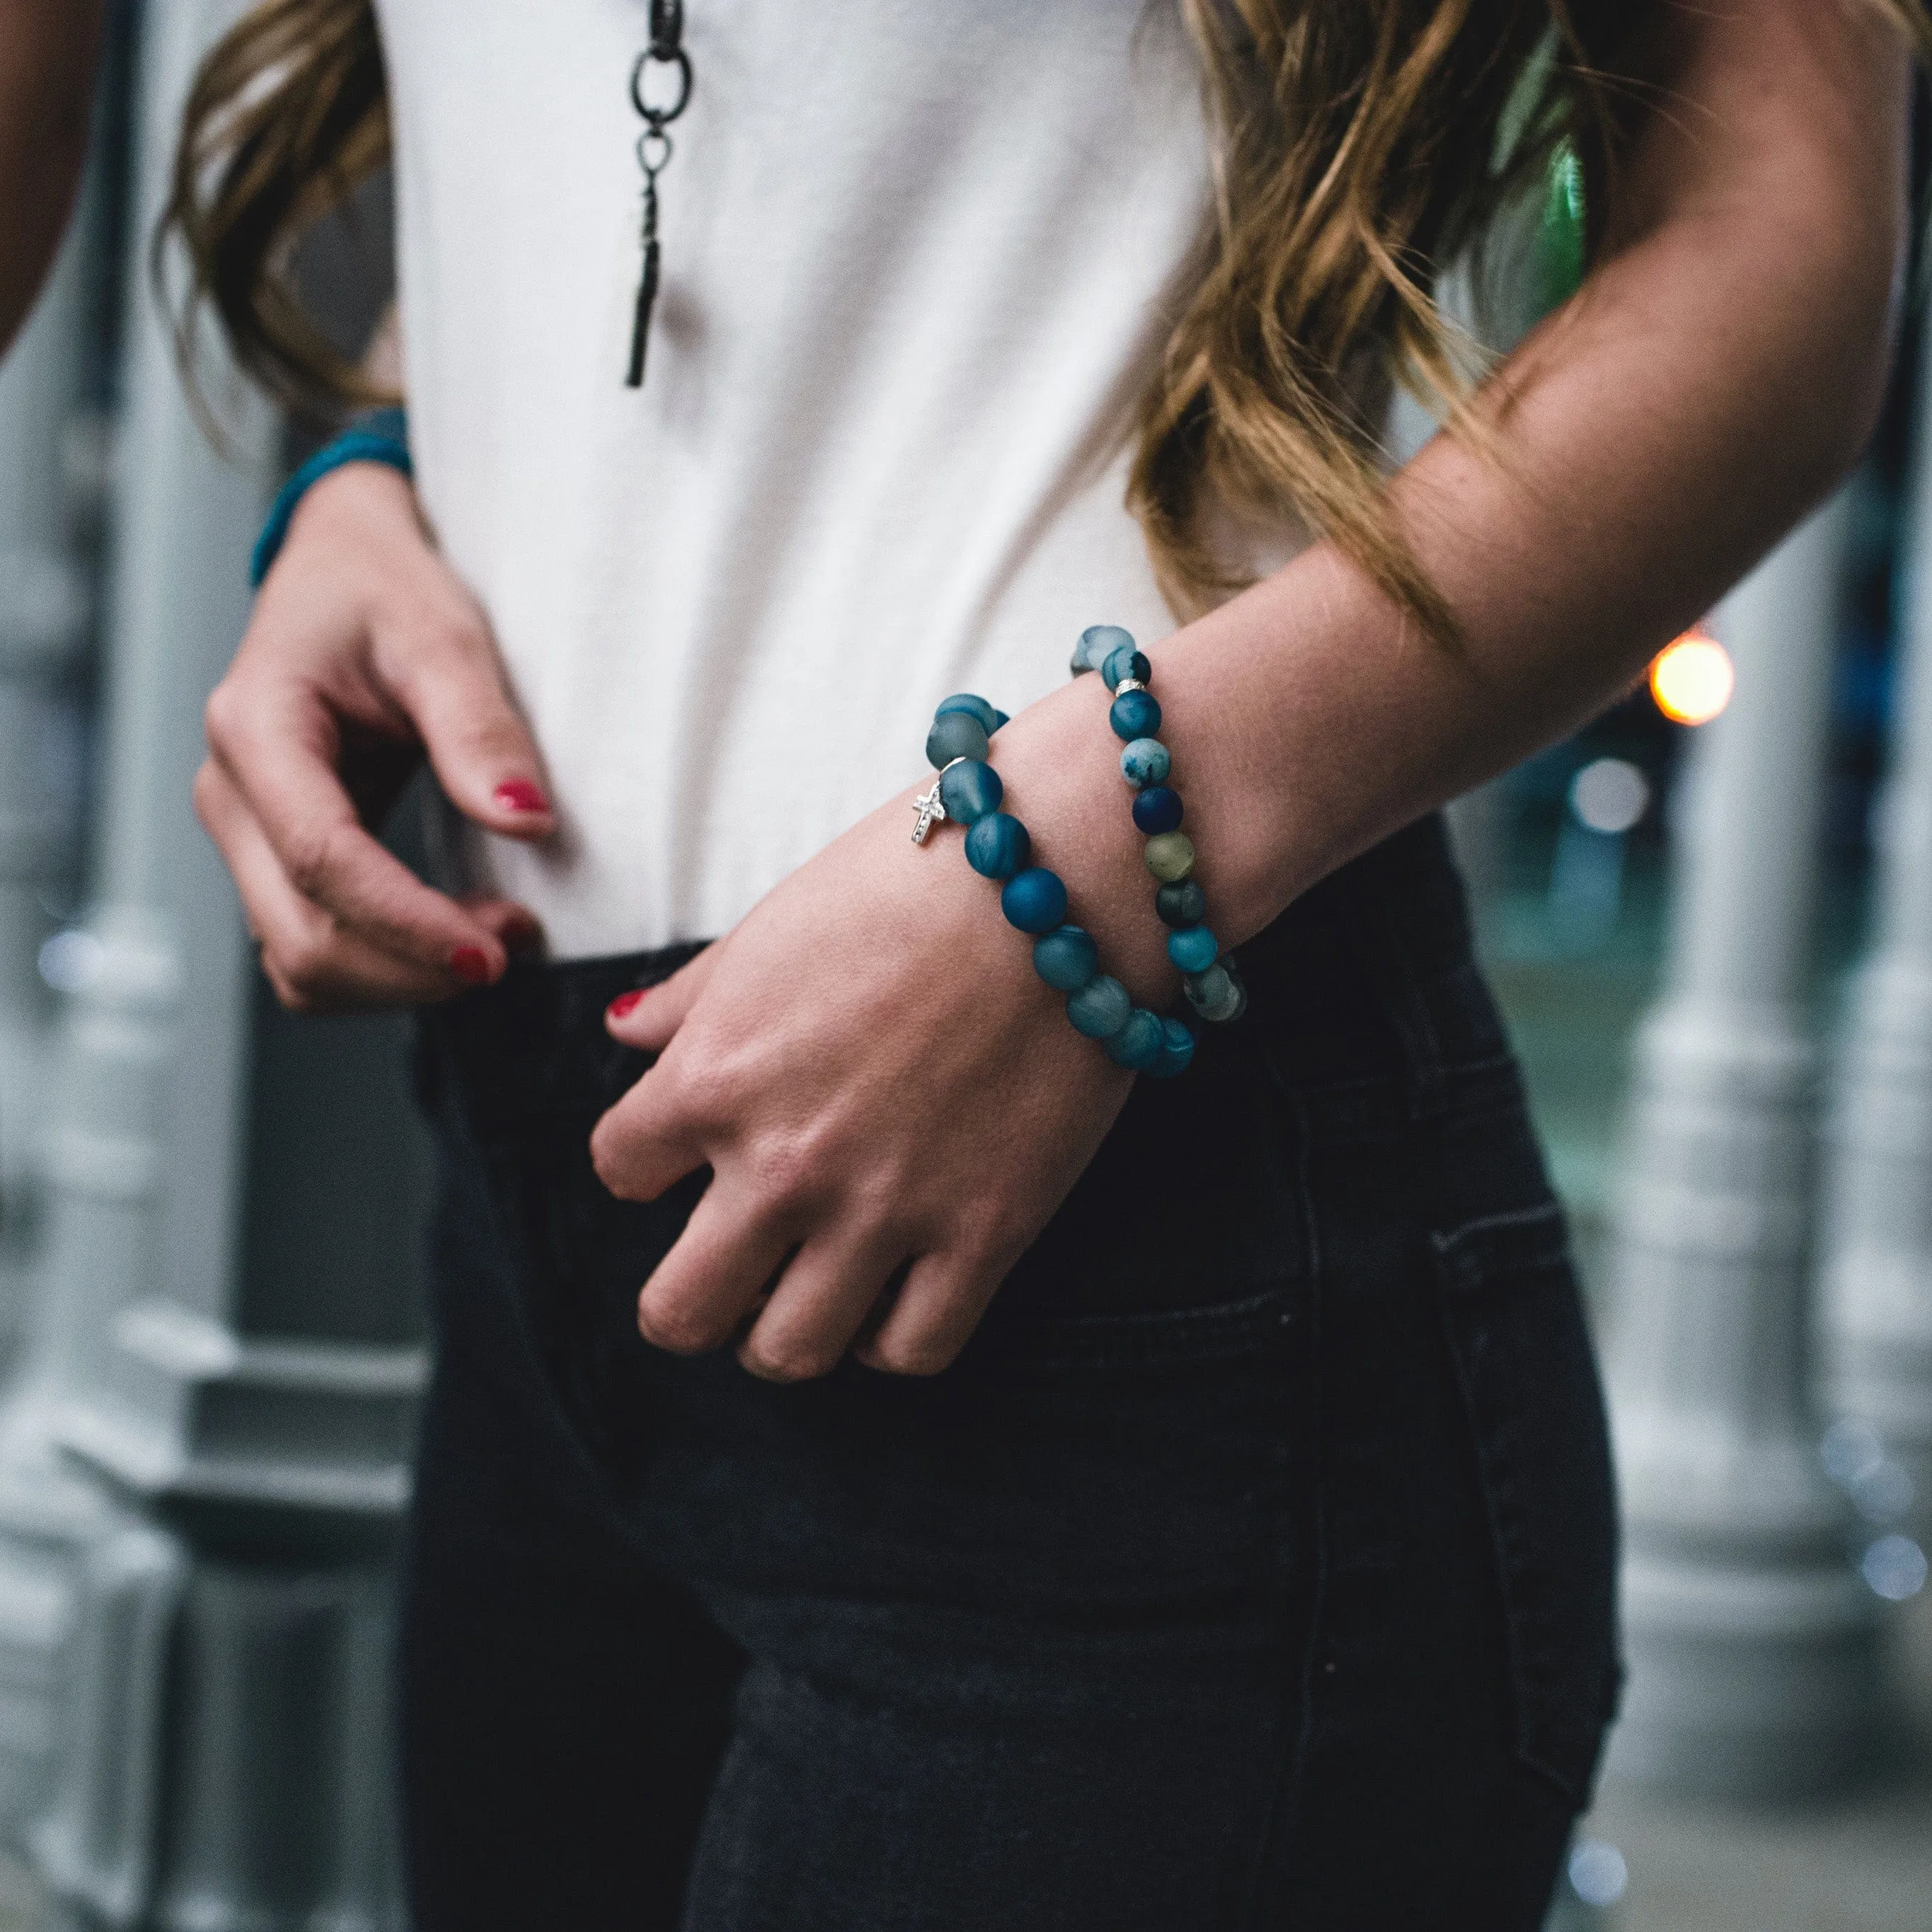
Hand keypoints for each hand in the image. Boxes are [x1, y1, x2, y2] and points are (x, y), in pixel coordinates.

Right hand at [196, 460, 553, 1009]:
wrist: (346, 566)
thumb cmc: (386, 587)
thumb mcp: (445, 635)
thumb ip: (480, 728)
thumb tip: (527, 822)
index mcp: (256, 728)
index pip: (321, 860)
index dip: (407, 923)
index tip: (494, 953)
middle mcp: (232, 793)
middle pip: (299, 936)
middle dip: (409, 966)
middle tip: (514, 946)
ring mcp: (248, 833)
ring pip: (299, 962)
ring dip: (398, 978)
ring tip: (497, 942)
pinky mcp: (279, 857)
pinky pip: (315, 947)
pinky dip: (385, 965)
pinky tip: (458, 936)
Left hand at [592, 692, 1165, 1379]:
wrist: (1058, 878)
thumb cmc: (908, 881)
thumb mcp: (773, 926)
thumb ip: (692, 997)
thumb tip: (625, 1030)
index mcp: (713, 1078)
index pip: (619, 1169)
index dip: (646, 1163)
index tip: (683, 1153)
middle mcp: (783, 1163)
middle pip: (682, 1310)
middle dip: (690, 1303)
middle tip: (724, 1275)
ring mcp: (885, 1211)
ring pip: (789, 1352)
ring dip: (782, 1334)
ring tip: (808, 1295)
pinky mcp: (985, 1235)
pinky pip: (913, 1350)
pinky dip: (891, 1340)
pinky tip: (896, 1296)